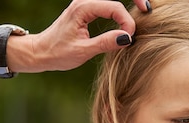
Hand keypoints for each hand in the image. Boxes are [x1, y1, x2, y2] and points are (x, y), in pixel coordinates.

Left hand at [27, 0, 150, 71]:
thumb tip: (127, 38)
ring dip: (129, 0)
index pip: (114, 6)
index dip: (126, 21)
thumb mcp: (82, 51)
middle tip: (148, 9)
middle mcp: (85, 1)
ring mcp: (87, 3)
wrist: (40, 51)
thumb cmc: (57, 53)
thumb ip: (105, 43)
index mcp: (83, 8)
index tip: (129, 38)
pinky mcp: (89, 9)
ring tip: (144, 9)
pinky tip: (129, 15)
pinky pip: (108, 3)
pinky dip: (120, 8)